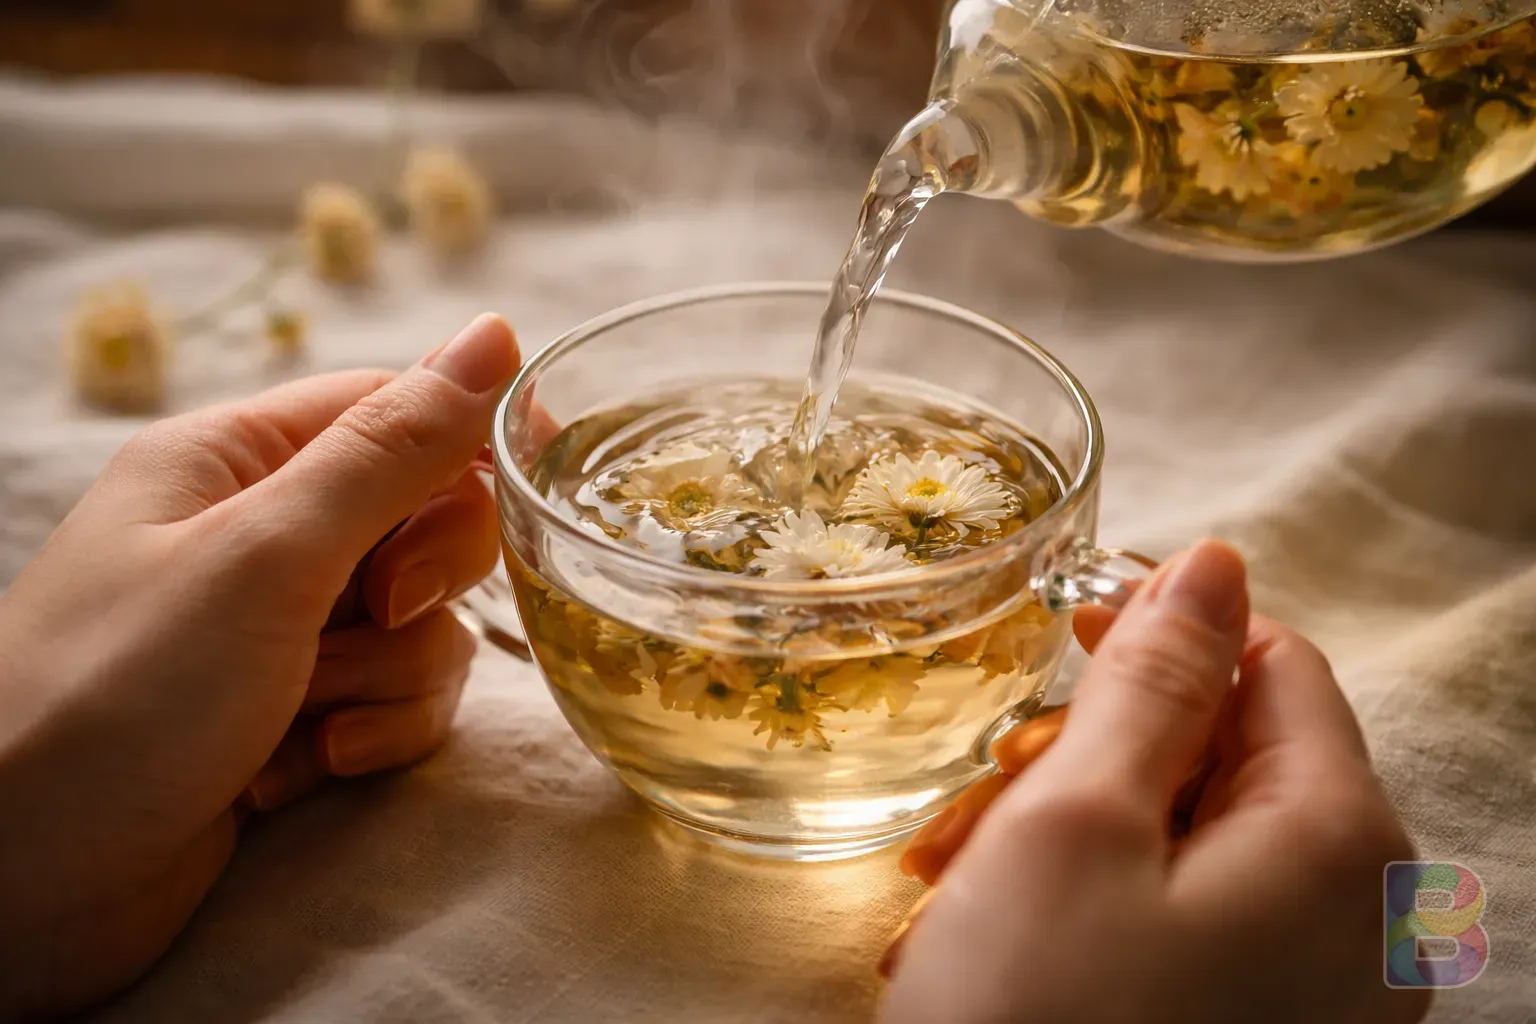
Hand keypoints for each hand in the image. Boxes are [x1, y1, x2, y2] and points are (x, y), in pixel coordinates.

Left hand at [0, 314, 518, 1020]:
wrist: (21, 889)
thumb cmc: (120, 695)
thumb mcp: (268, 554)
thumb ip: (394, 450)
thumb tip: (496, 333)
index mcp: (236, 461)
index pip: (396, 410)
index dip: (472, 444)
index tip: (541, 488)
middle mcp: (260, 537)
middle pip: (426, 522)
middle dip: (422, 584)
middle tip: (376, 615)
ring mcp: (278, 634)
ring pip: (422, 626)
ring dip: (389, 679)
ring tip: (313, 720)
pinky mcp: (294, 718)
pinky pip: (397, 701)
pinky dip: (370, 734)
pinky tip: (303, 770)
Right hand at [880, 540, 1429, 1023]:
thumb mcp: (1076, 822)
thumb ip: (1156, 681)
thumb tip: (1215, 565)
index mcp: (1341, 846)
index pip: (1275, 663)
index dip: (1161, 631)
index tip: (1059, 636)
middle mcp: (1363, 923)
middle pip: (1230, 760)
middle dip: (1091, 756)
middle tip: (981, 797)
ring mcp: (1319, 998)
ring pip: (1191, 846)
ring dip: (1066, 836)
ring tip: (957, 883)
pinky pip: (1185, 929)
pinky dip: (1087, 909)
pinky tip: (994, 941)